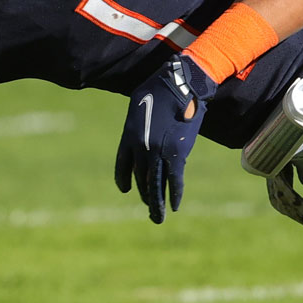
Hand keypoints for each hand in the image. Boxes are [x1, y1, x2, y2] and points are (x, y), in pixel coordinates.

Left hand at [115, 53, 215, 222]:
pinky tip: (175, 206)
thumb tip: (144, 125)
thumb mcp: (140, 103)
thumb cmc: (160, 87)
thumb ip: (140, 120)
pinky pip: (174, 180)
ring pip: (155, 184)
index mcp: (128, 136)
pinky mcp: (176, 153)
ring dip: (157, 203)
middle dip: (145, 196)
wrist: (180, 84)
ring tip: (158, 217)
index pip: (123, 165)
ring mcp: (157, 152)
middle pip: (141, 179)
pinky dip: (175, 194)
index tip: (126, 190)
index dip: (124, 180)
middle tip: (149, 209)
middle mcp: (140, 148)